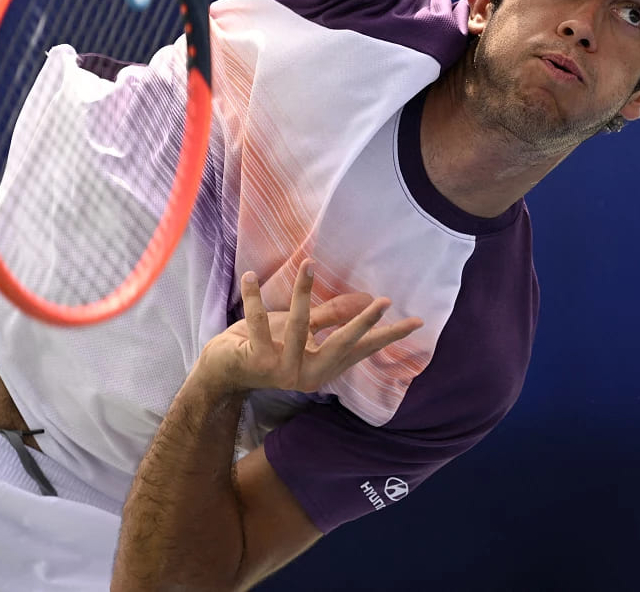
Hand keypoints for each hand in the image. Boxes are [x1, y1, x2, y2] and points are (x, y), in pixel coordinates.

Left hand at [199, 261, 421, 394]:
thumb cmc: (265, 346)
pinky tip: (251, 277)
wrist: (223, 372)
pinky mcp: (258, 362)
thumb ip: (329, 317)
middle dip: (363, 322)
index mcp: (324, 367)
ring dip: (303, 292)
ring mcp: (284, 371)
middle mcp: (309, 374)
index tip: (416, 321)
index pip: (363, 349)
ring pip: (300, 327)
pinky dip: (254, 298)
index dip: (389, 335)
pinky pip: (260, 323)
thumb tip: (364, 300)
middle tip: (384, 301)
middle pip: (342, 344)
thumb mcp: (302, 330)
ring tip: (308, 265)